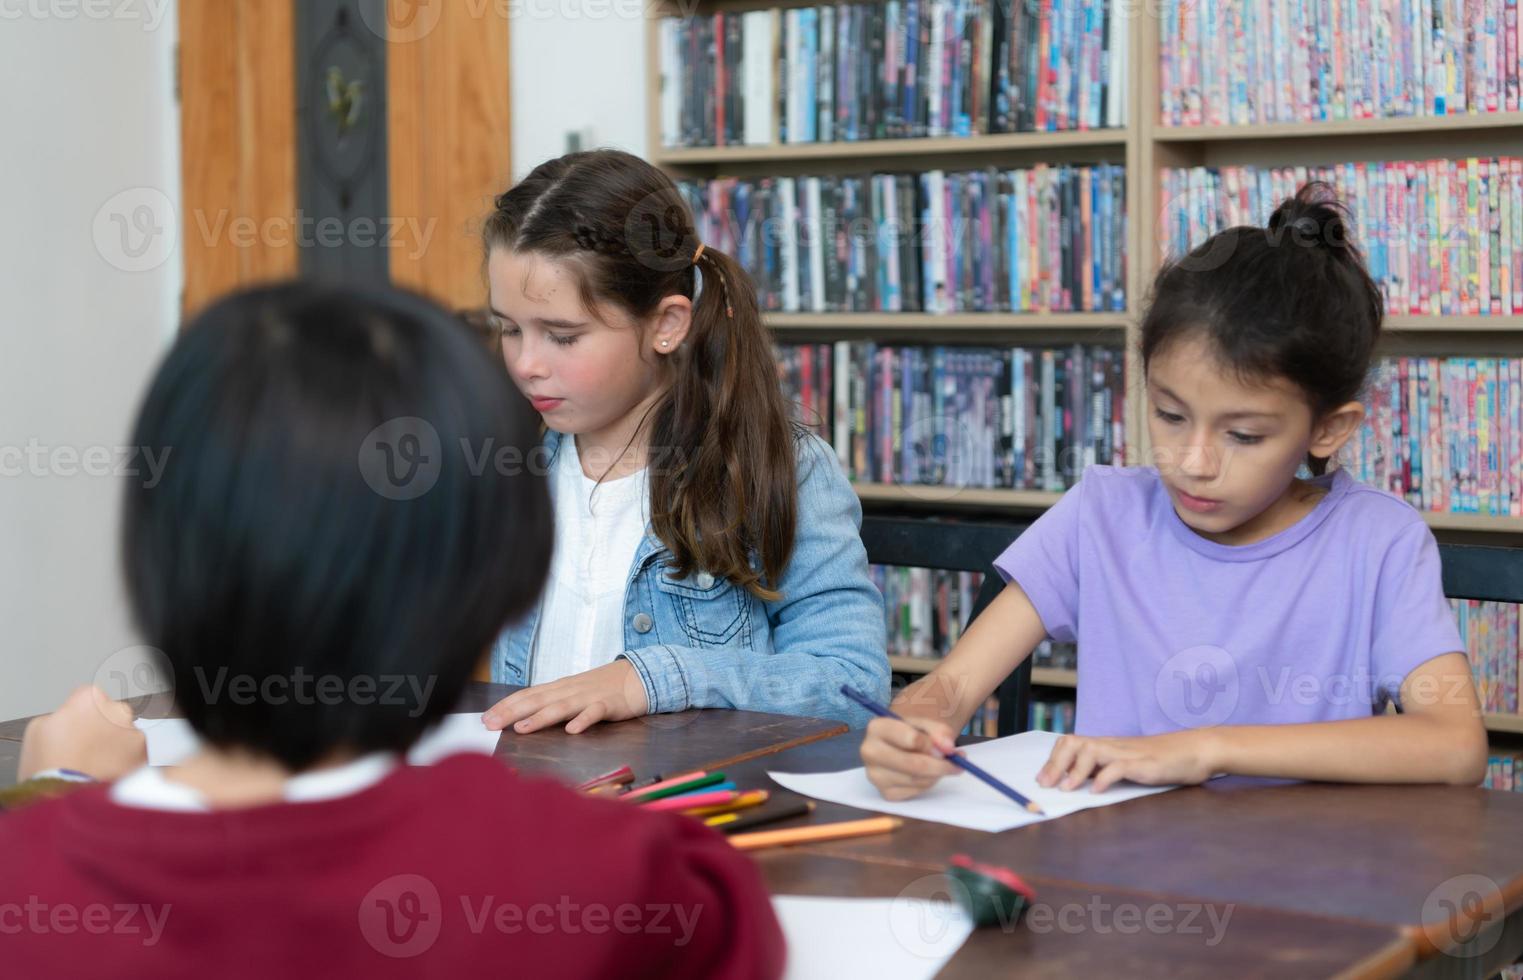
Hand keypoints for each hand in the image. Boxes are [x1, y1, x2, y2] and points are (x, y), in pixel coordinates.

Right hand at [18, 685, 147, 781]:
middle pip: (111, 714)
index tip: (73, 729)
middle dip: (102, 727)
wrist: (65, 797)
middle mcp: (117, 709)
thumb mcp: (38, 729)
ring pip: (125, 733)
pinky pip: (136, 753)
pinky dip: (126, 761)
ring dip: (116, 744)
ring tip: (96, 765)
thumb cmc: (47, 764)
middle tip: (85, 749)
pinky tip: (109, 772)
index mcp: (90, 698)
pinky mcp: (145, 753)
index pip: (88, 698)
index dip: (79, 715)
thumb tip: (72, 718)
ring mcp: (134, 731)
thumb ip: (61, 715)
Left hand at [482, 660, 649, 734]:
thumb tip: (521, 716)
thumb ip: (550, 704)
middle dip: (511, 712)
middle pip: (537, 700)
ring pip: (561, 707)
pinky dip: (583, 720)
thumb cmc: (601, 688)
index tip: (484, 718)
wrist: (638, 676)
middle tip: (490, 724)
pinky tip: (573, 730)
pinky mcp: (609, 705)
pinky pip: (595, 713)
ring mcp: (588, 697)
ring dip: (540, 717)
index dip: (505, 706)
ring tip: (522, 729)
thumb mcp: (572, 693)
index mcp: (558, 688)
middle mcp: (569, 691)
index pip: (526, 695)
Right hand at [860, 715, 962, 800]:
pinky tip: (927, 775)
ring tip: (942, 765)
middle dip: (940, 766)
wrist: (900, 743)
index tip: (949, 748)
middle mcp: (869, 752)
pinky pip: (914, 792)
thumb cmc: (913, 731)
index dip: (934, 746)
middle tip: (958, 764)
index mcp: (877, 727)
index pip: (910, 739)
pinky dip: (927, 784)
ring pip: (916, 780)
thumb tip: (947, 748)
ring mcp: (875, 775)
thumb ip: (939, 731)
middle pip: (913, 764)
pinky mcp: (884, 793)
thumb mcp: (926, 723)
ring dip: (936, 774)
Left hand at [1036, 730, 1218, 792]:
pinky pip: (1119, 767)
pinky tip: (1096, 791)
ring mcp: (1129, 753)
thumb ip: (1107, 769)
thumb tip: (1081, 783)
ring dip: (1075, 771)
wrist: (1197, 749)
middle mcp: (1114, 746)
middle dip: (1056, 764)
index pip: (1071, 742)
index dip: (1053, 759)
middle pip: (1075, 743)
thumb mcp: (1130, 763)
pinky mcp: (1146, 765)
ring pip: (1092, 751)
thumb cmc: (1163, 759)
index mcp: (1108, 745)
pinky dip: (1104, 778)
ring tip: (1066, 789)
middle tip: (1046, 785)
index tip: (1042, 778)